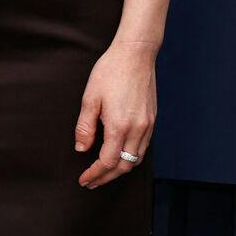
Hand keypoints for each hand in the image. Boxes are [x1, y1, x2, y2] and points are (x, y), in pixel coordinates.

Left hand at [73, 40, 155, 188]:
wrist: (136, 53)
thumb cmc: (111, 71)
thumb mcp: (90, 98)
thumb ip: (85, 127)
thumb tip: (82, 149)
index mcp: (119, 125)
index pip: (107, 162)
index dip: (95, 174)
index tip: (84, 179)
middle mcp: (137, 129)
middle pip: (124, 166)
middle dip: (107, 177)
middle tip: (92, 181)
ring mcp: (148, 125)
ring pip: (136, 159)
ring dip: (119, 169)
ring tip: (104, 172)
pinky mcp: (153, 119)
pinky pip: (143, 147)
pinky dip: (130, 156)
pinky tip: (119, 154)